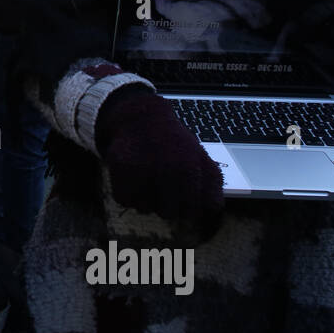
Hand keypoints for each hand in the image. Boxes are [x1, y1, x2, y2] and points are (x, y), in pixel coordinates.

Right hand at [95, 86, 224, 239]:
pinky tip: (134, 179)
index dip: (188, 209)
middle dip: (167, 204)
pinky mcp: (120, 171)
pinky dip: (128, 194)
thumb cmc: (174, 142)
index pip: (192, 211)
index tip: (184, 201)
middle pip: (168, 214)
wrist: (142, 119)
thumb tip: (213, 209)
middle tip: (164, 189)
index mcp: (189, 170)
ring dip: (146, 200)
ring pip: (145, 209)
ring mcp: (142, 172)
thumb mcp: (200, 157)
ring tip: (148, 181)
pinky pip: (125, 200)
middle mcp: (165, 172)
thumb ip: (212, 183)